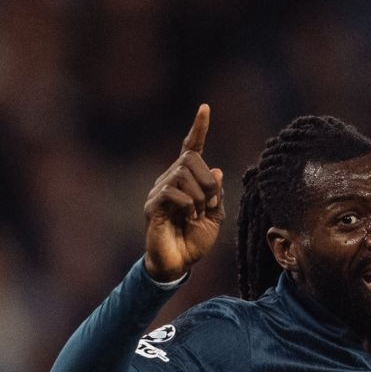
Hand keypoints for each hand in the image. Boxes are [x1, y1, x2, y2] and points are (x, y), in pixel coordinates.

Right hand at [143, 104, 224, 281]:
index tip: (205, 107)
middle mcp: (170, 179)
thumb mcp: (215, 217)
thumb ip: (217, 195)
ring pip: (183, 174)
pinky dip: (188, 205)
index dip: (199, 128)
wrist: (179, 263)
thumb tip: (217, 170)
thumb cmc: (195, 240)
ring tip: (196, 215)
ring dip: (200, 197)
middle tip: (209, 205)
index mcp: (187, 180)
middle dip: (208, 182)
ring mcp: (159, 191)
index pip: (191, 148)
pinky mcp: (152, 205)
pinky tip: (187, 217)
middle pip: (191, 159)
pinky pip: (173, 192)